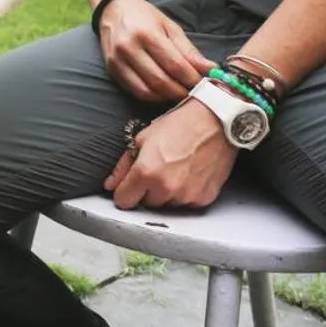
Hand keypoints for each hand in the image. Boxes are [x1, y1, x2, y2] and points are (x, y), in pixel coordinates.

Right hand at [98, 0, 214, 102]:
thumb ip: (189, 51)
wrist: (113, 10)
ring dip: (168, 97)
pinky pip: (136, 91)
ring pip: (147, 91)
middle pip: (161, 81)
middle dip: (182, 92)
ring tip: (181, 93)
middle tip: (196, 94)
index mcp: (147, 34)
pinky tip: (164, 92)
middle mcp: (129, 48)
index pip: (175, 65)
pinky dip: (154, 96)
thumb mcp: (171, 27)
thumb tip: (211, 69)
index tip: (206, 85)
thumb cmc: (145, 17)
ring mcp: (117, 61)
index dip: (192, 79)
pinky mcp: (112, 70)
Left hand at [105, 99, 237, 209]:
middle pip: (146, 203)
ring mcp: (187, 196)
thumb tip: (110, 185)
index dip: (124, 192)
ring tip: (175, 169)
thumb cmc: (179, 125)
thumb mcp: (143, 138)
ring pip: (167, 205)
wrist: (215, 122)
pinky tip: (189, 173)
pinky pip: (186, 204)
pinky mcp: (204, 199)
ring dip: (166, 193)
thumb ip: (123, 166)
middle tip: (157, 169)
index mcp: (146, 173)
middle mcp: (166, 189)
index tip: (128, 186)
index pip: (124, 201)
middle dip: (146, 190)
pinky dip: (185, 193)